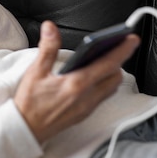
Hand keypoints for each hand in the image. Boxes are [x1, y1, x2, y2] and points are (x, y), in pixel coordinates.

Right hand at [14, 21, 139, 143]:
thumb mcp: (36, 71)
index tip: (130, 39)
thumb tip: (51, 28)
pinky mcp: (85, 114)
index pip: (108, 63)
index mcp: (77, 83)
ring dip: (112, 73)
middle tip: (117, 47)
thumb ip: (48, 48)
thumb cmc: (30, 103)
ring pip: (111, 88)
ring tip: (106, 60)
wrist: (26, 129)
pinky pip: (103, 97)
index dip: (122, 49)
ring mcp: (88, 107)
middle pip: (115, 76)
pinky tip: (93, 78)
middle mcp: (87, 96)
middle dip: (119, 60)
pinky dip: (104, 84)